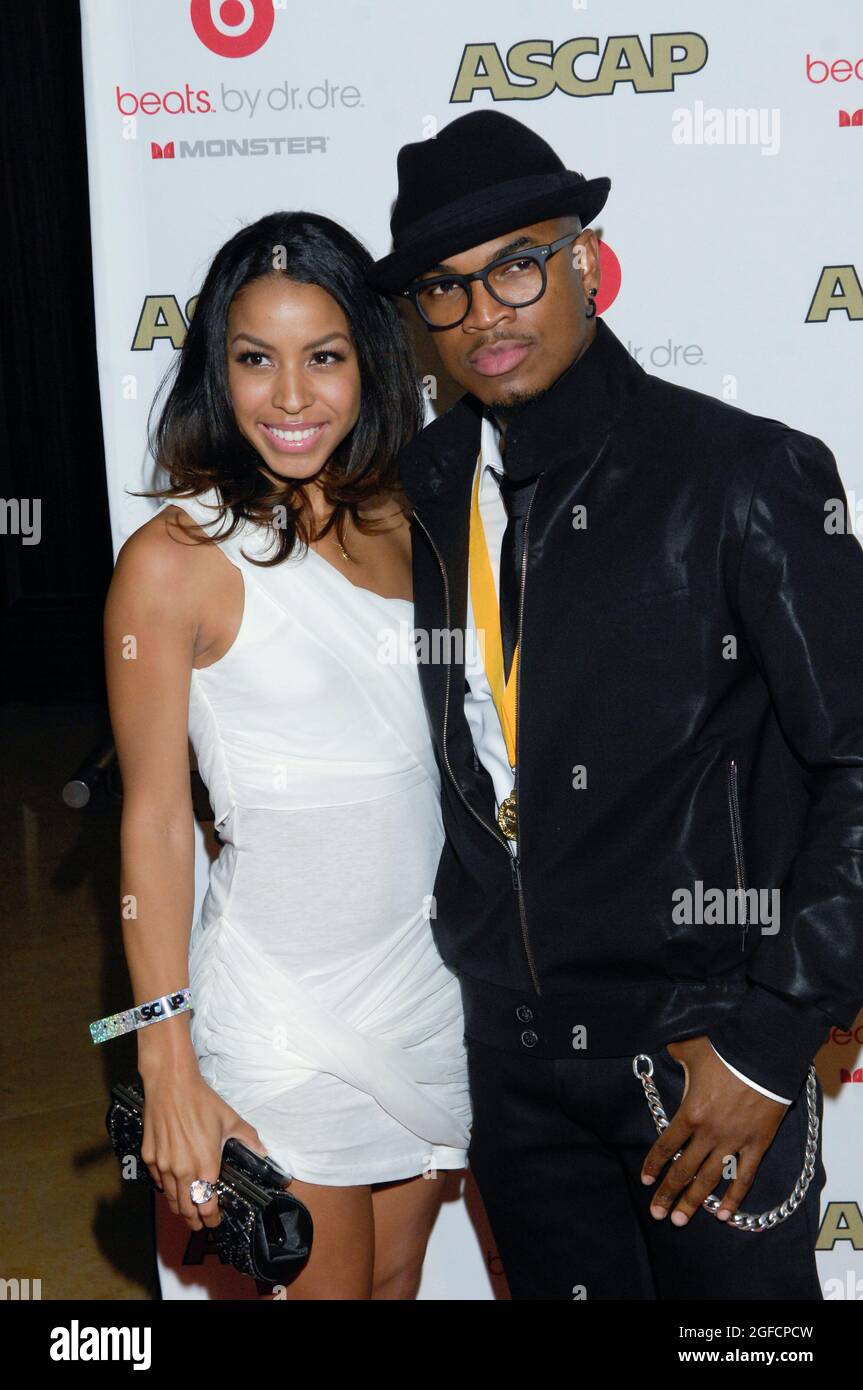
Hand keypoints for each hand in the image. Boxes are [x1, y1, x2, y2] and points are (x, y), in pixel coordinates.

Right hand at [140, 1062, 268, 1230]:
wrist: (171, 1085)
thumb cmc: (201, 1101)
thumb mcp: (230, 1120)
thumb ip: (248, 1138)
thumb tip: (264, 1151)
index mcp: (205, 1165)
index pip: (206, 1206)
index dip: (211, 1219)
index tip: (214, 1221)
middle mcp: (183, 1171)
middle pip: (186, 1209)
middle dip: (194, 1220)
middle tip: (201, 1223)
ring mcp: (163, 1166)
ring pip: (170, 1199)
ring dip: (180, 1208)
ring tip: (187, 1210)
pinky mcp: (150, 1157)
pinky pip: (158, 1181)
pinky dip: (166, 1188)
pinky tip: (172, 1186)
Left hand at [640, 1035, 787, 1225]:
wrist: (764, 1053)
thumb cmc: (725, 1049)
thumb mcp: (689, 1048)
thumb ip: (674, 1055)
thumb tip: (664, 1051)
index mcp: (690, 1113)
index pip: (666, 1146)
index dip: (653, 1164)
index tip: (645, 1181)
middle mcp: (709, 1133)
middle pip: (684, 1170)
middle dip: (668, 1194)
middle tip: (658, 1214)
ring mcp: (734, 1141)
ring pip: (710, 1179)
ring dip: (694, 1202)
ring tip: (680, 1220)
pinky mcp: (757, 1144)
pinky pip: (744, 1177)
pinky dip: (734, 1198)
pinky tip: (724, 1216)